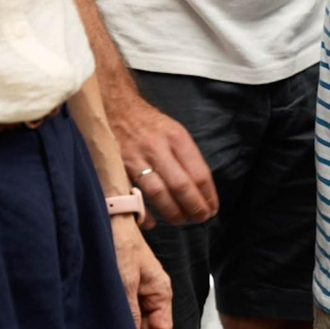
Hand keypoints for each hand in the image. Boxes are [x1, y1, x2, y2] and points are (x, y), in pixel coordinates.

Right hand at [110, 93, 216, 227]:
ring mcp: (135, 159)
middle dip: (194, 207)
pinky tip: (151, 222)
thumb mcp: (175, 132)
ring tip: (181, 220)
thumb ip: (187, 157)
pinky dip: (141, 212)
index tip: (213, 208)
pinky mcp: (116, 168)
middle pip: (181, 185)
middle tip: (201, 218)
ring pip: (157, 192)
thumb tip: (201, 189)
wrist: (116, 106)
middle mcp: (157, 148)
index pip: (199, 173)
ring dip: (172, 212)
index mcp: (177, 139)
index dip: (208, 195)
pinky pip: (130, 195)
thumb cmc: (151, 124)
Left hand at [111, 214, 173, 328]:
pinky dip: (115, 322)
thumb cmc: (120, 245)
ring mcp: (135, 289)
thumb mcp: (125, 282)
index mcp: (161, 291)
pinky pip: (122, 311)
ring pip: (134, 320)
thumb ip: (130, 313)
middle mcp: (150, 292)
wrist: (107, 218)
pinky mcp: (120, 286)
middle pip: (148, 327)